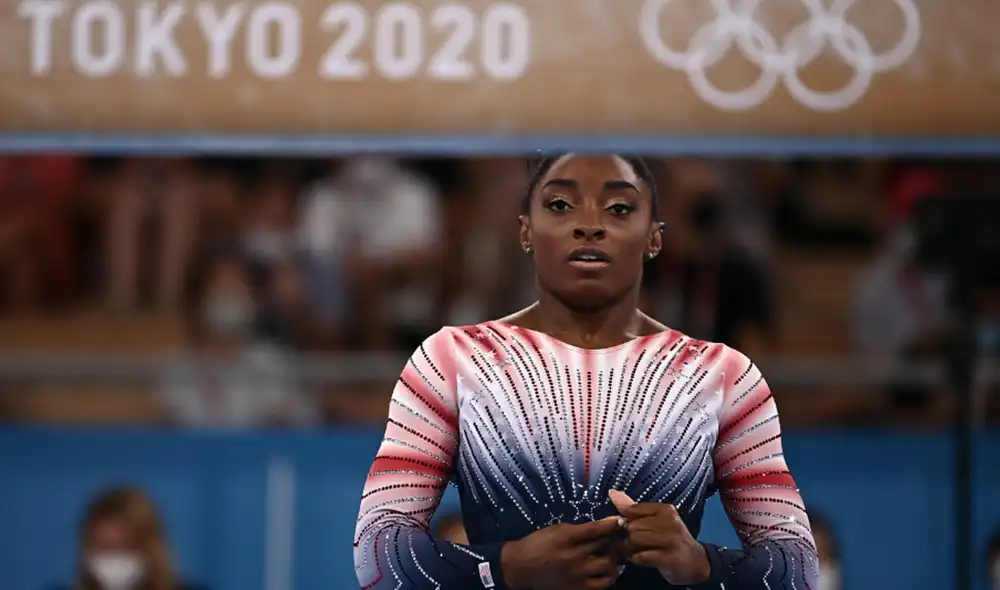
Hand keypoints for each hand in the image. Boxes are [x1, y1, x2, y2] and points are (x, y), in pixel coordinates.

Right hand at [501, 516, 626, 589]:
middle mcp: (573, 557)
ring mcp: (576, 575)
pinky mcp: (577, 589)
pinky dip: (610, 576)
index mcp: (566, 538)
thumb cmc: (538, 544)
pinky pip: (601, 584)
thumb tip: (601, 528)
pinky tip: (613, 570)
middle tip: (624, 537)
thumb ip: (578, 530)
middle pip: (605, 547)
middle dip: (617, 540)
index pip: (595, 530)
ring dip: (616, 559)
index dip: (611, 525)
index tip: (622, 521)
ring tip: (619, 554)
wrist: (521, 568)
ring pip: (608, 567)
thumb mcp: (556, 530)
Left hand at [609, 490, 710, 585]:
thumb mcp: (655, 521)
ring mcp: (672, 540)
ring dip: (631, 549)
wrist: (695, 562)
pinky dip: (636, 559)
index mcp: (665, 510)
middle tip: (634, 544)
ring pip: (635, 540)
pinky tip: (642, 560)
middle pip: (632, 526)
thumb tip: (612, 492)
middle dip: (628, 537)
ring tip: (637, 551)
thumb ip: (633, 508)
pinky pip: (641, 557)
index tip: (634, 530)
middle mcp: (670, 522)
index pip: (633, 510)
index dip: (628, 522)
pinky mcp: (671, 558)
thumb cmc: (670, 540)